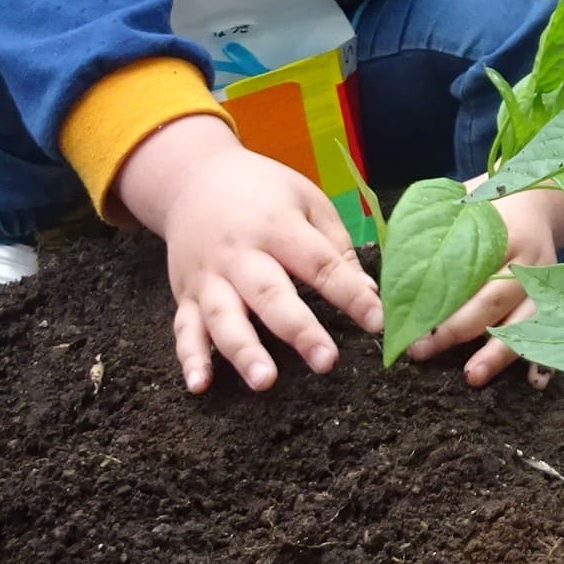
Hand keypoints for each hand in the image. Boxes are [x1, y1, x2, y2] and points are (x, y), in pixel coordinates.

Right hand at [117, 116, 383, 393]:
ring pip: (224, 318)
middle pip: (270, 294)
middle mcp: (239, 254)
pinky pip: (185, 330)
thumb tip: (368, 293)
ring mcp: (208, 277)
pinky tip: (200, 386)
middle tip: (326, 362)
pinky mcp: (184, 296)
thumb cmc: (263, 191)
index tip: (378, 323)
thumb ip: (335, 246)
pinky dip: (190, 359)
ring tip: (264, 381)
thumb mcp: (306, 200)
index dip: (350, 294)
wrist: (193, 178)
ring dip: (243, 351)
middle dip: (299, 330)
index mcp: (277, 226)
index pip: (318, 264)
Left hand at [401, 140, 563, 386]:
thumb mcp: (452, 206)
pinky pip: (550, 331)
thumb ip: (426, 236)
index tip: (407, 322)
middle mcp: (525, 258)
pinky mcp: (552, 297)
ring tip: (472, 377)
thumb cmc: (480, 207)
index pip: (465, 267)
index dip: (436, 297)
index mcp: (498, 230)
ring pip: (524, 321)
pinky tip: (534, 383)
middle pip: (493, 299)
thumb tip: (386, 285)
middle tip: (421, 351)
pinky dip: (545, 359)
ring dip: (498, 352)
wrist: (537, 197)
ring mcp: (544, 280)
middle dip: (456, 329)